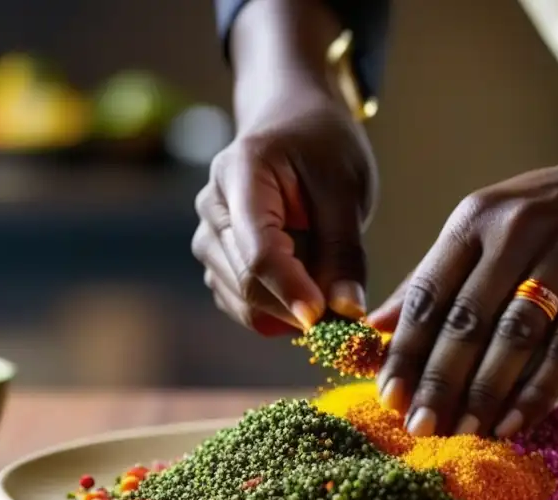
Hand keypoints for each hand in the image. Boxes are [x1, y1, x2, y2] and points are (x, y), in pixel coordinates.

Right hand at [192, 95, 375, 335]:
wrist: (293, 124)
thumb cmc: (322, 146)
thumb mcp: (347, 188)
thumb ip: (345, 250)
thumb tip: (346, 310)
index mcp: (240, 174)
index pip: (259, 251)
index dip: (291, 291)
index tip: (324, 318)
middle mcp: (213, 209)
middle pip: (248, 283)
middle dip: (297, 306)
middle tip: (346, 313)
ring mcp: (210, 239)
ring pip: (244, 302)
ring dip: (290, 310)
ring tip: (328, 283)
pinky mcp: (219, 263)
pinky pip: (246, 306)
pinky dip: (280, 311)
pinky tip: (309, 288)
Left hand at [367, 152, 557, 437]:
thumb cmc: (556, 213)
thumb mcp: (487, 226)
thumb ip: (434, 275)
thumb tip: (376, 326)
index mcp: (475, 221)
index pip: (428, 294)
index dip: (406, 352)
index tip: (388, 399)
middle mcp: (514, 234)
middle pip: (466, 321)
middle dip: (438, 381)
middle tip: (419, 428)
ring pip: (514, 337)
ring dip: (484, 392)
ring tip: (463, 432)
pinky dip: (538, 391)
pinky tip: (516, 424)